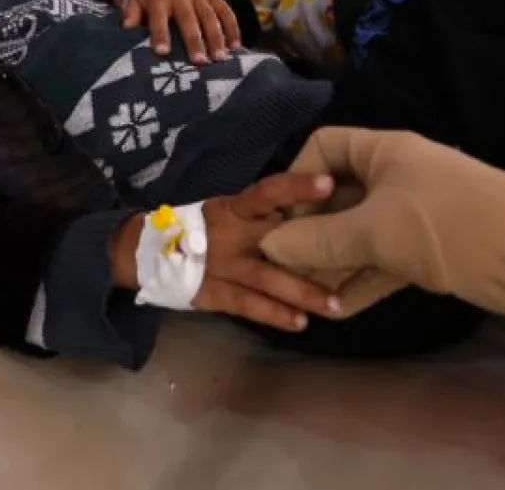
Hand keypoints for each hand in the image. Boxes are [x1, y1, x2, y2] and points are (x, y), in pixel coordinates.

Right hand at [106, 174, 339, 332]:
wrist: (151, 252)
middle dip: (313, 245)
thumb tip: (321, 208)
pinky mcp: (214, 293)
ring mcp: (222, 265)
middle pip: (274, 237)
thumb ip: (268, 213)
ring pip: (267, 278)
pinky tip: (300, 323)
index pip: (269, 191)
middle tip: (354, 250)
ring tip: (335, 305)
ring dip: (303, 292)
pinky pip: (248, 305)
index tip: (329, 182)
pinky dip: (275, 314)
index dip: (297, 186)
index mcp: (236, 206)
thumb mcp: (233, 210)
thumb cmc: (208, 226)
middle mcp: (230, 233)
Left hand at [123, 0, 241, 61]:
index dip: (160, 34)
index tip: (162, 53)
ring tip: (220, 58)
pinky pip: (226, 11)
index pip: (159, 18)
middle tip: (199, 62)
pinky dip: (233, 28)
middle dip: (194, 40)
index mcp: (159, 0)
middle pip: (188, 19)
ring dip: (216, 37)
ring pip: (210, 16)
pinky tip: (236, 47)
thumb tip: (126, 30)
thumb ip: (131, 14)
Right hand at [261, 128, 504, 319]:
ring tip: (309, 301)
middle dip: (309, 235)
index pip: (323, 149)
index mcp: (382, 152)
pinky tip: (338, 309)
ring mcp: (409, 216)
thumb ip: (320, 240)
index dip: (297, 181)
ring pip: (357, 236)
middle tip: (285, 274)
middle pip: (336, 199)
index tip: (281, 222)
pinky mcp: (426, 252)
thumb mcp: (376, 231)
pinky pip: (381, 262)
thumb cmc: (448, 225)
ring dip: (333, 266)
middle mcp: (392, 177)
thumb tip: (271, 245)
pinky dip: (361, 282)